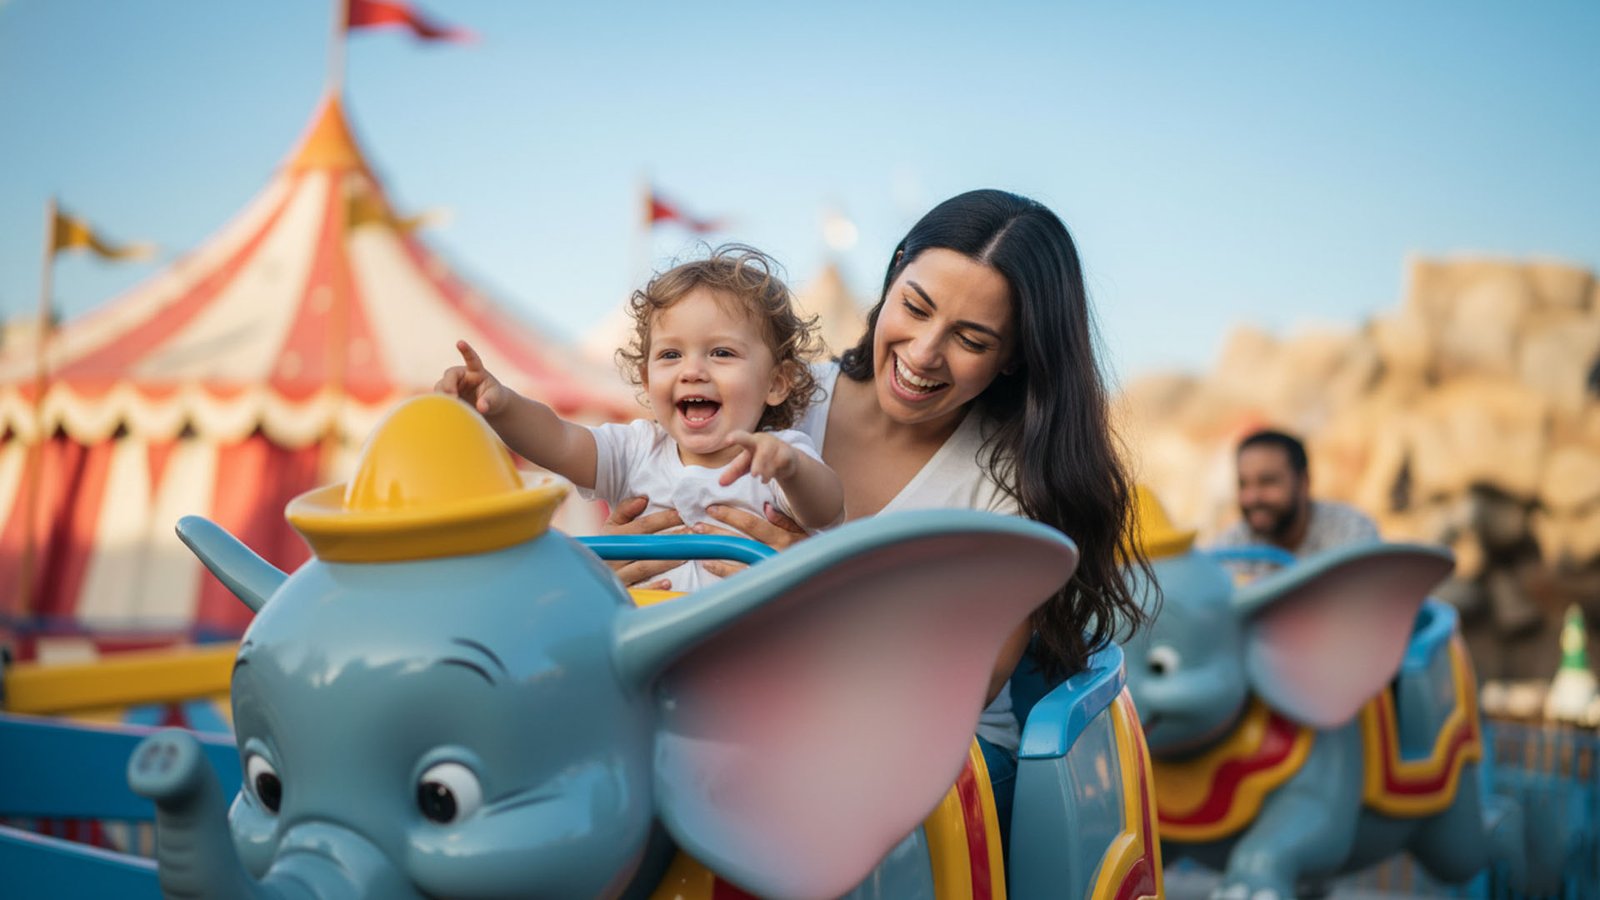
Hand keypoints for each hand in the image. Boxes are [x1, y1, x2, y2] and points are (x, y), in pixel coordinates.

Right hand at [435, 340, 511, 416]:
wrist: (487, 405)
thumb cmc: (494, 398)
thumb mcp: (496, 400)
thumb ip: (489, 402)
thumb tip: (482, 408)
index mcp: (476, 371)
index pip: (471, 359)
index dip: (466, 350)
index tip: (460, 342)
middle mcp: (461, 375)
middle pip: (449, 375)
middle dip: (448, 386)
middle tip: (452, 398)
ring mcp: (452, 383)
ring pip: (440, 386)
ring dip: (443, 396)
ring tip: (451, 406)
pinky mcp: (446, 393)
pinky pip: (439, 397)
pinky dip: (440, 404)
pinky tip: (444, 411)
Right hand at [600, 496, 685, 589]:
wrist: (594, 572)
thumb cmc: (610, 545)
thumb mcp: (612, 525)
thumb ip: (626, 510)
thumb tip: (643, 499)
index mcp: (613, 536)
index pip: (642, 526)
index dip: (663, 519)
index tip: (682, 514)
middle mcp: (615, 555)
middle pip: (645, 546)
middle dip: (670, 540)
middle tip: (692, 534)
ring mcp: (619, 575)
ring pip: (644, 567)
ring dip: (666, 561)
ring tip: (686, 554)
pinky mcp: (624, 591)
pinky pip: (640, 590)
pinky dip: (653, 587)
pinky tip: (668, 583)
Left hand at [694, 502, 808, 578]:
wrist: (814, 574)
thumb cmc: (806, 549)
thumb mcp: (801, 532)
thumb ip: (784, 520)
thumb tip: (765, 507)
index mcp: (782, 538)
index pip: (752, 524)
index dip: (730, 516)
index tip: (712, 508)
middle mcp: (772, 554)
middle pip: (738, 541)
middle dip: (716, 531)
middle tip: (696, 524)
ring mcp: (765, 570)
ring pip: (735, 559)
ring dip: (714, 550)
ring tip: (697, 541)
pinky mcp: (761, 582)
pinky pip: (737, 577)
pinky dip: (721, 570)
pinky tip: (707, 563)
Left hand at [719, 431, 797, 485]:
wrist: (784, 458)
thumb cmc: (759, 458)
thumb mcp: (745, 465)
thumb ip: (733, 473)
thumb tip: (720, 483)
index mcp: (750, 441)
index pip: (742, 437)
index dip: (736, 438)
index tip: (727, 440)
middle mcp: (763, 441)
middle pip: (761, 448)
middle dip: (758, 461)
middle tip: (754, 474)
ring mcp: (776, 446)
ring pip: (771, 457)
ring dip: (766, 470)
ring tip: (762, 479)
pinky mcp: (787, 454)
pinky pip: (782, 461)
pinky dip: (775, 471)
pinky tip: (768, 478)